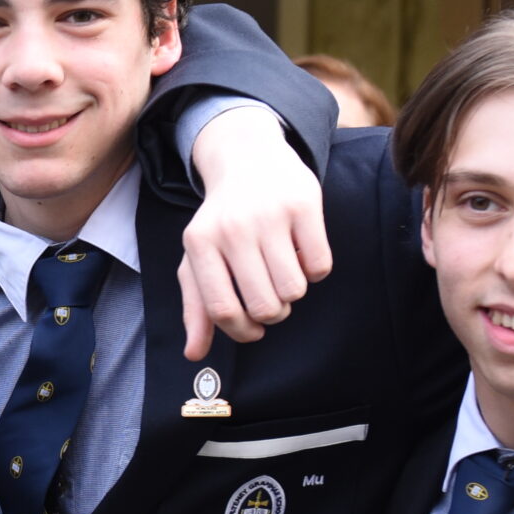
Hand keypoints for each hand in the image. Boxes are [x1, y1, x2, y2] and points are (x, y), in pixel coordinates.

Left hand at [178, 107, 331, 360]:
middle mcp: (232, 229)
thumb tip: (194, 355)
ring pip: (294, 290)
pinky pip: (320, 267)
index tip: (253, 328)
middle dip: (273, 313)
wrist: (248, 159)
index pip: (223, 311)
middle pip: (264, 307)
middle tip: (270, 295)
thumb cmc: (221, 221)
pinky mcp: (304, 204)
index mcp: (199, 244)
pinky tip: (301, 252)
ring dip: (293, 293)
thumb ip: (195, 307)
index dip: (242, 331)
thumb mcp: (198, 259)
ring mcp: (269, 215)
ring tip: (283, 272)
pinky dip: (315, 270)